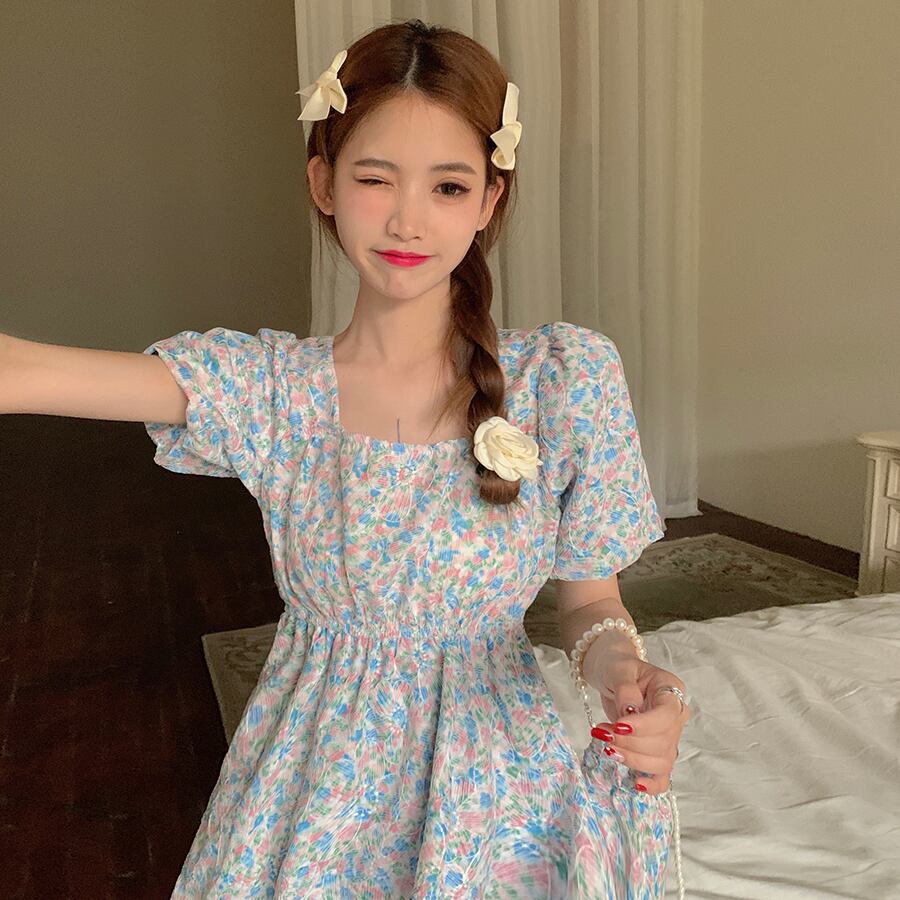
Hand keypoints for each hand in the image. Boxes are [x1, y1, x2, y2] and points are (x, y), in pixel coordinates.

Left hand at [586, 650, 690, 795]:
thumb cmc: (618, 667)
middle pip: (663, 742)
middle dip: (630, 743)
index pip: (667, 715)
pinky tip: (636, 783)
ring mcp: (669, 735)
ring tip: (606, 746)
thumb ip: (626, 689)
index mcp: (671, 689)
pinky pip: (663, 775)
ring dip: (632, 759)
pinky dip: (652, 784)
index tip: (618, 725)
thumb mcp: (619, 669)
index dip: (644, 725)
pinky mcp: (656, 750)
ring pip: (661, 761)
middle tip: (602, 732)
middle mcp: (676, 715)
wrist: (612, 673)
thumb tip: (629, 713)